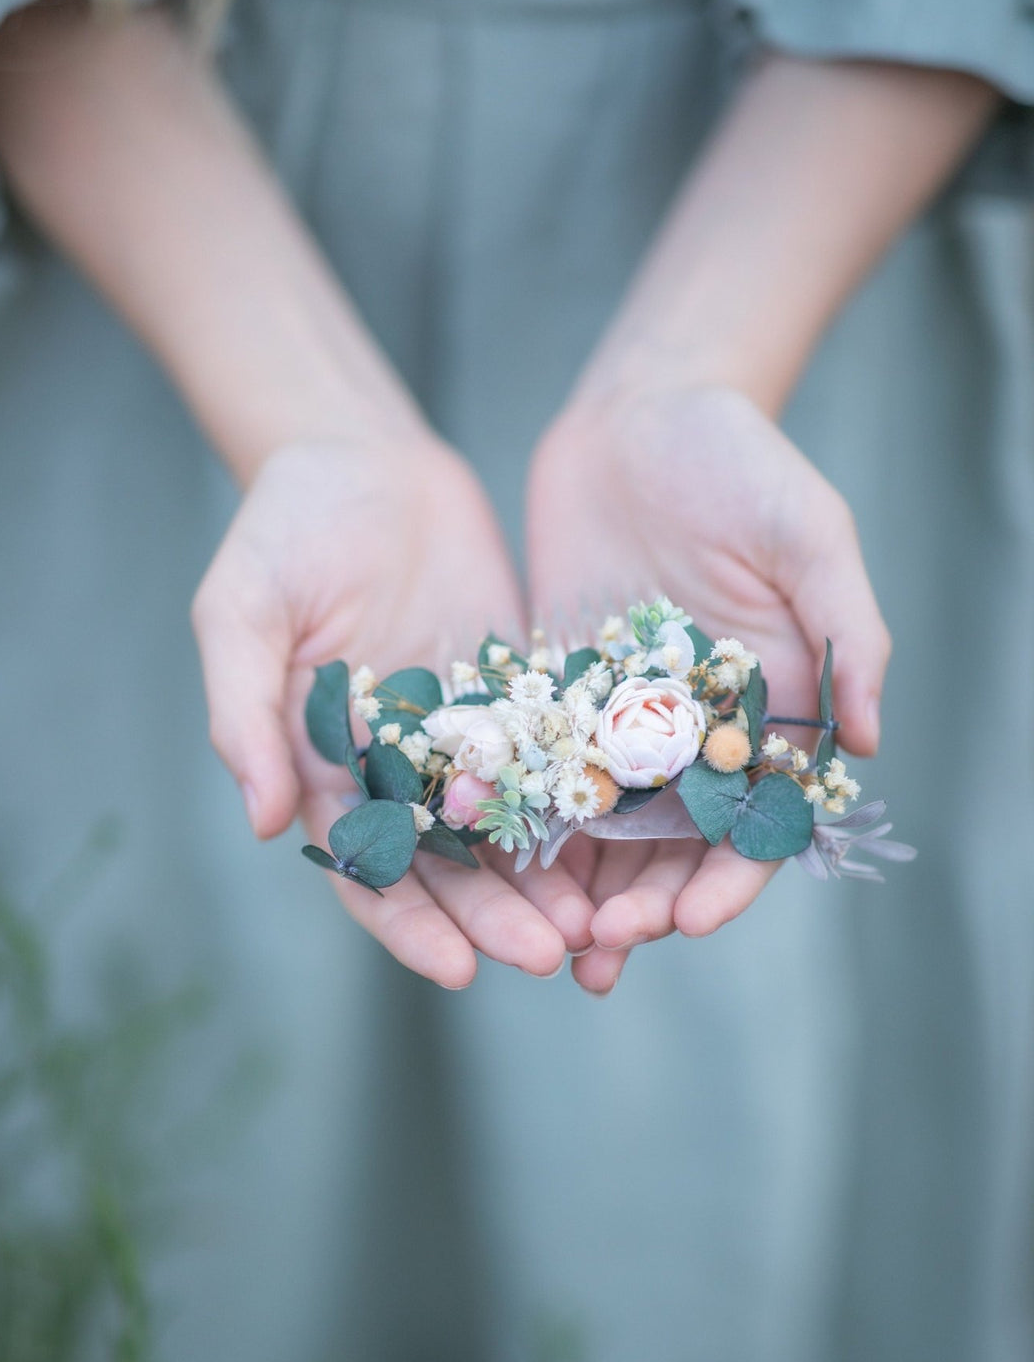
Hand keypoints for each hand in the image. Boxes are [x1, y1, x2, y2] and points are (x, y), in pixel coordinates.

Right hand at [193, 433, 595, 986]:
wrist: (361, 459)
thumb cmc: (281, 533)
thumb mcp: (243, 613)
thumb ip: (246, 711)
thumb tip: (263, 821)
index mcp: (325, 770)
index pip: (366, 872)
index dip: (409, 926)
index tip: (456, 970)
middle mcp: (398, 772)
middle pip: (450, 871)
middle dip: (495, 921)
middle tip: (549, 957)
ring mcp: (463, 740)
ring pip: (510, 833)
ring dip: (547, 885)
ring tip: (596, 928)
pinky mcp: (518, 699)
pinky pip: (556, 763)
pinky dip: (584, 807)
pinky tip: (625, 840)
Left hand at [527, 379, 890, 993]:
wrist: (645, 413)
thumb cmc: (744, 464)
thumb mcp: (810, 535)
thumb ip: (845, 630)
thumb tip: (867, 741)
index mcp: (769, 713)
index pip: (755, 822)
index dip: (728, 880)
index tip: (688, 921)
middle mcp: (698, 733)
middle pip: (675, 846)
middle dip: (645, 905)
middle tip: (603, 948)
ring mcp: (624, 720)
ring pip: (606, 829)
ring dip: (582, 892)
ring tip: (549, 946)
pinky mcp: (559, 695)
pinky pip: (543, 772)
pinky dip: (526, 826)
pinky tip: (494, 868)